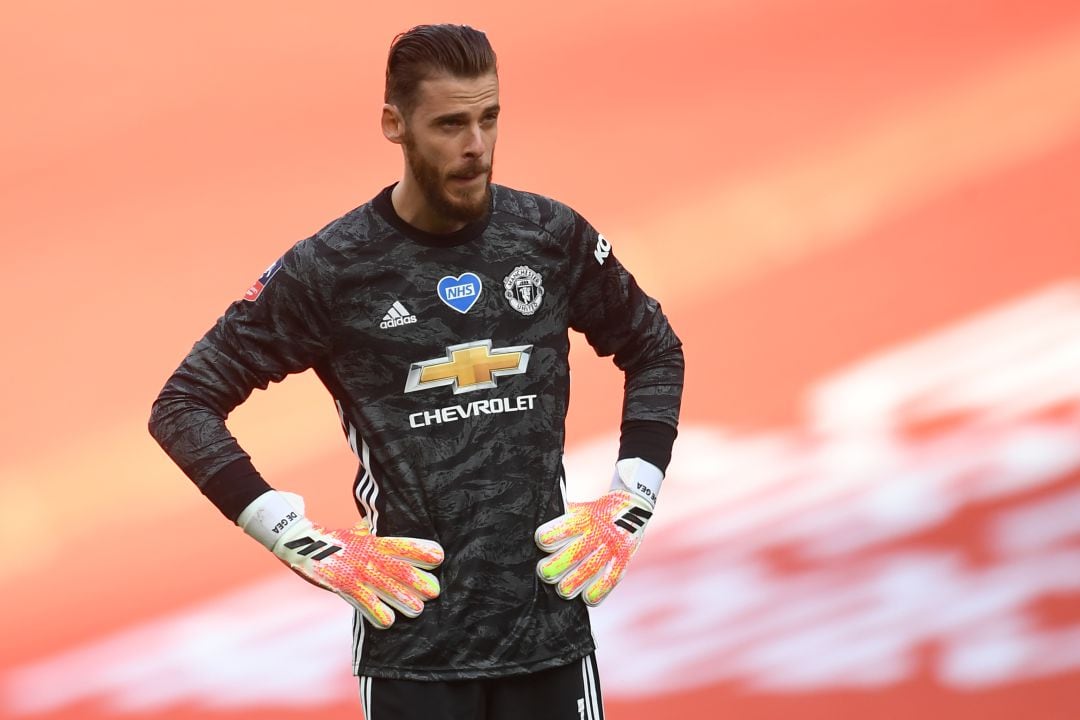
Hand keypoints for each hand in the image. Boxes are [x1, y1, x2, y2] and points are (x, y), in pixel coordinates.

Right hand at [239, 491, 443, 627]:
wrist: (297, 539)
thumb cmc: (329, 539)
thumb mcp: (352, 533)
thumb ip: (366, 535)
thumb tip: (373, 529)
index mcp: (370, 541)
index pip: (400, 544)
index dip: (419, 550)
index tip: (439, 556)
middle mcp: (366, 555)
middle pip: (397, 568)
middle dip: (417, 580)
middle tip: (435, 590)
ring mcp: (354, 570)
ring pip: (383, 586)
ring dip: (401, 599)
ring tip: (417, 609)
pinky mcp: (341, 584)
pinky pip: (362, 600)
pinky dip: (375, 611)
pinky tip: (388, 621)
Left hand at [534, 488, 652, 605]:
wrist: (631, 509)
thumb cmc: (594, 513)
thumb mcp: (579, 509)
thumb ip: (561, 521)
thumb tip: (533, 533)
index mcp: (585, 517)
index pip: (566, 527)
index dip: (551, 536)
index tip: (540, 542)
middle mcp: (599, 532)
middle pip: (576, 552)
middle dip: (557, 565)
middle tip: (544, 572)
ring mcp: (612, 547)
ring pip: (592, 568)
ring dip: (575, 582)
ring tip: (562, 590)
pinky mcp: (623, 560)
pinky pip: (611, 578)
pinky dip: (599, 591)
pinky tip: (587, 599)